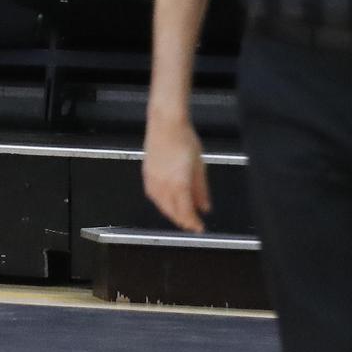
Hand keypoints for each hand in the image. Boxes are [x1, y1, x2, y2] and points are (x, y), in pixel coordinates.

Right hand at [142, 117, 210, 232]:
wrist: (166, 123)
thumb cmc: (184, 139)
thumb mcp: (199, 166)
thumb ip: (202, 190)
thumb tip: (205, 206)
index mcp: (179, 184)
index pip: (186, 212)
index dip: (193, 223)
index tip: (200, 228)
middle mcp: (163, 185)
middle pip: (172, 211)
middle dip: (182, 220)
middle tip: (192, 225)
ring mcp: (153, 179)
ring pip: (161, 205)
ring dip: (171, 213)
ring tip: (180, 216)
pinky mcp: (146, 173)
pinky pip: (152, 195)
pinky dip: (161, 203)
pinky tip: (166, 202)